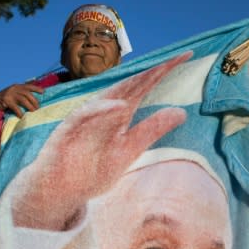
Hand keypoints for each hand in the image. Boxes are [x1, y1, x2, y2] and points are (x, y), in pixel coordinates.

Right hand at [0, 83, 45, 117]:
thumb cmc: (8, 99)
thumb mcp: (15, 93)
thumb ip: (23, 93)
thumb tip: (36, 96)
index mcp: (18, 86)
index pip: (28, 86)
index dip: (36, 88)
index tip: (43, 92)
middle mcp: (14, 88)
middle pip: (27, 94)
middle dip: (34, 101)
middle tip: (38, 108)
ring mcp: (9, 94)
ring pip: (22, 99)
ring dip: (29, 106)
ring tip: (33, 111)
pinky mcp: (5, 100)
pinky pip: (15, 107)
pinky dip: (19, 112)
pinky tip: (22, 116)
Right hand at [12, 52, 191, 230]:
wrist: (60, 192)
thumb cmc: (92, 169)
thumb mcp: (130, 150)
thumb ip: (152, 130)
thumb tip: (182, 112)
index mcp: (120, 113)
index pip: (145, 87)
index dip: (164, 71)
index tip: (188, 56)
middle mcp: (104, 111)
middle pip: (131, 85)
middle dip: (154, 71)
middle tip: (178, 56)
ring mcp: (85, 119)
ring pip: (109, 96)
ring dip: (131, 85)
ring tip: (156, 73)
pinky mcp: (67, 131)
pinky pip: (85, 116)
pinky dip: (101, 110)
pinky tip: (120, 106)